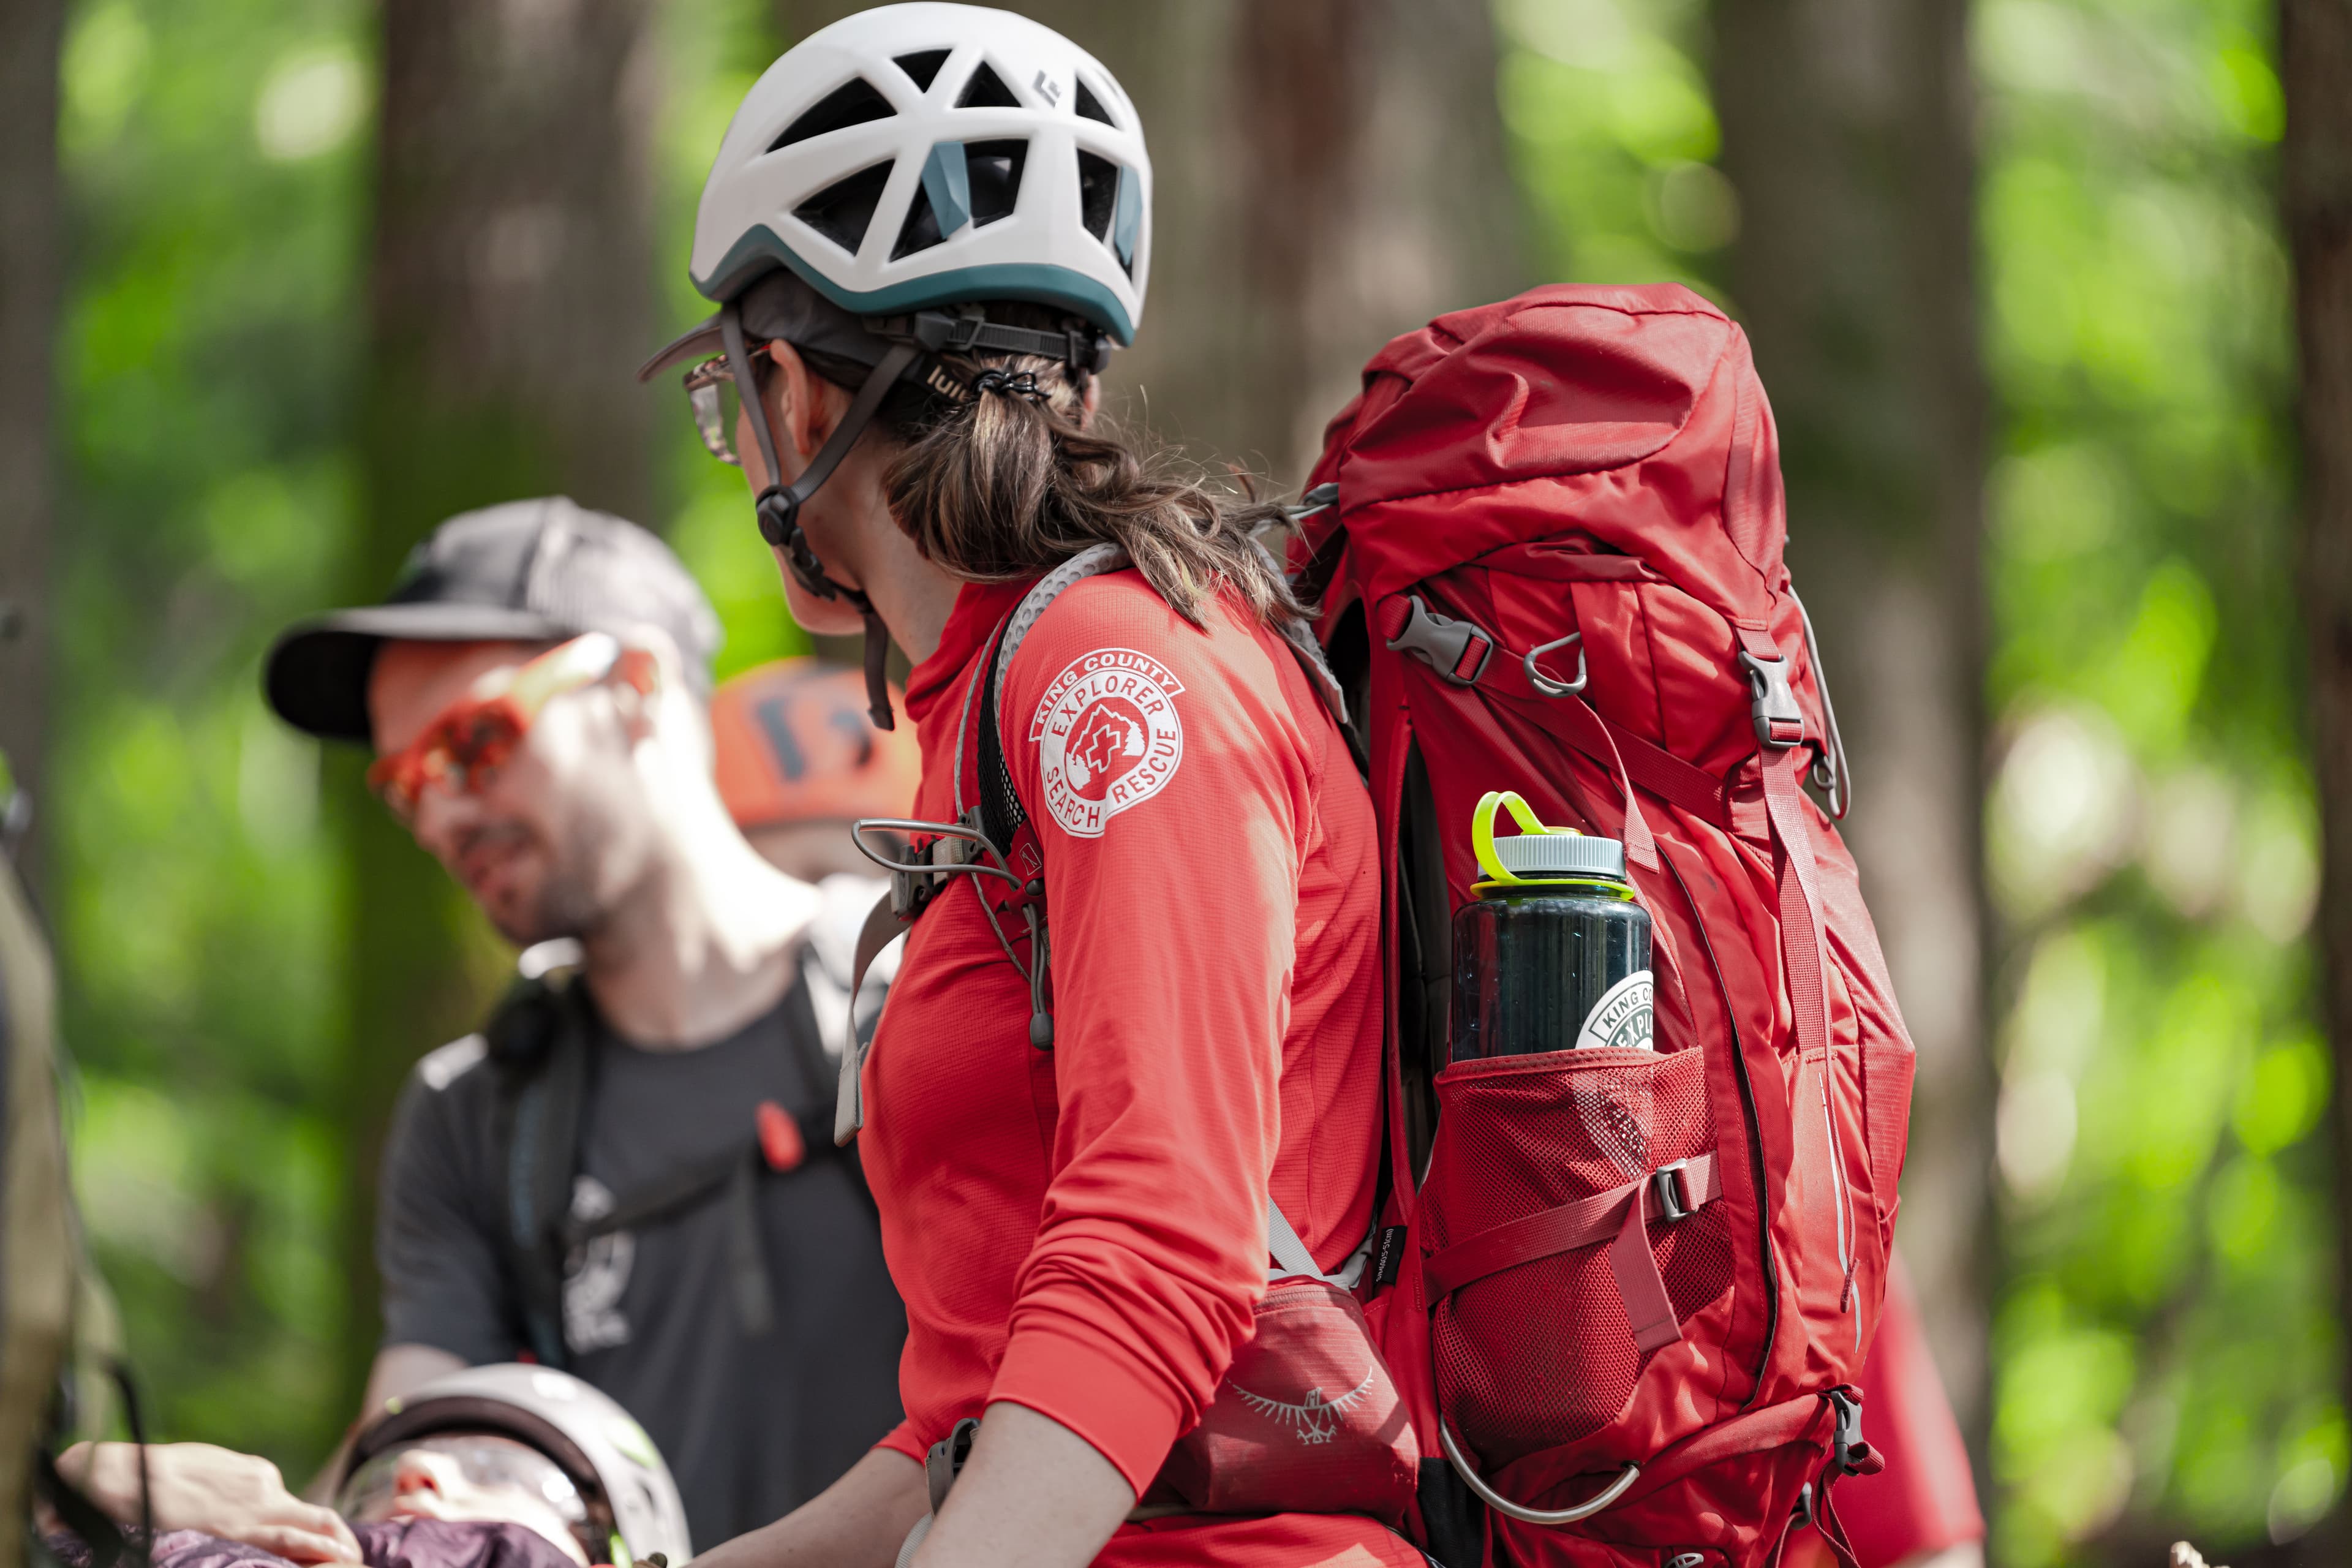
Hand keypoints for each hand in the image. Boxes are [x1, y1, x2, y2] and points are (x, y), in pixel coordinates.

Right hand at [60, 1442, 362, 1562]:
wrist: (122, 1477)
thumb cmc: (154, 1475)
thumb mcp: (204, 1476)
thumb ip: (228, 1493)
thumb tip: (229, 1510)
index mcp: (257, 1475)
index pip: (294, 1509)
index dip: (314, 1532)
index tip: (331, 1549)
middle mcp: (264, 1487)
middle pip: (318, 1516)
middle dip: (342, 1541)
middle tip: (357, 1563)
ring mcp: (255, 1505)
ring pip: (313, 1527)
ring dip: (337, 1549)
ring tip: (355, 1565)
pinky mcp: (238, 1525)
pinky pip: (287, 1540)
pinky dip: (315, 1551)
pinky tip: (335, 1561)